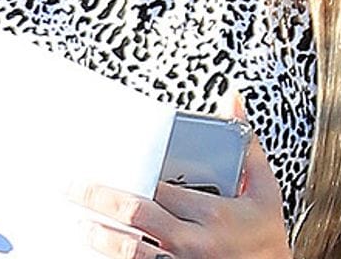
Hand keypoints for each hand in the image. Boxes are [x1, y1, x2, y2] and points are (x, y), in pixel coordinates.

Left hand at [74, 93, 290, 258]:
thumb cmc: (266, 237)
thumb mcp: (263, 190)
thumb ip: (245, 144)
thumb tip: (232, 97)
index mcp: (211, 213)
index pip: (160, 187)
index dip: (131, 175)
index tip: (107, 163)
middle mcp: (194, 241)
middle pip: (137, 215)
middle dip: (100, 200)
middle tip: (73, 188)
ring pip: (132, 252)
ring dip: (102, 238)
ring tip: (82, 224)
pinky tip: (98, 252)